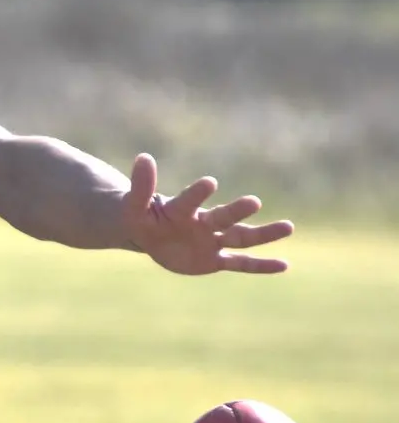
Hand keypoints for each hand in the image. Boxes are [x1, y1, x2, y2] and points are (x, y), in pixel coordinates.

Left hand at [122, 153, 293, 274]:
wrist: (150, 235)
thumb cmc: (142, 217)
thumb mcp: (134, 206)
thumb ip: (141, 186)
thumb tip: (143, 157)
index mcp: (182, 209)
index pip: (190, 200)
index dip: (197, 193)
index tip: (209, 183)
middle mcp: (203, 222)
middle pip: (223, 218)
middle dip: (237, 211)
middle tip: (254, 202)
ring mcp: (212, 241)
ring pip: (241, 238)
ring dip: (263, 234)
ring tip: (288, 227)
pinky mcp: (214, 260)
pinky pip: (240, 264)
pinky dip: (260, 265)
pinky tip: (284, 265)